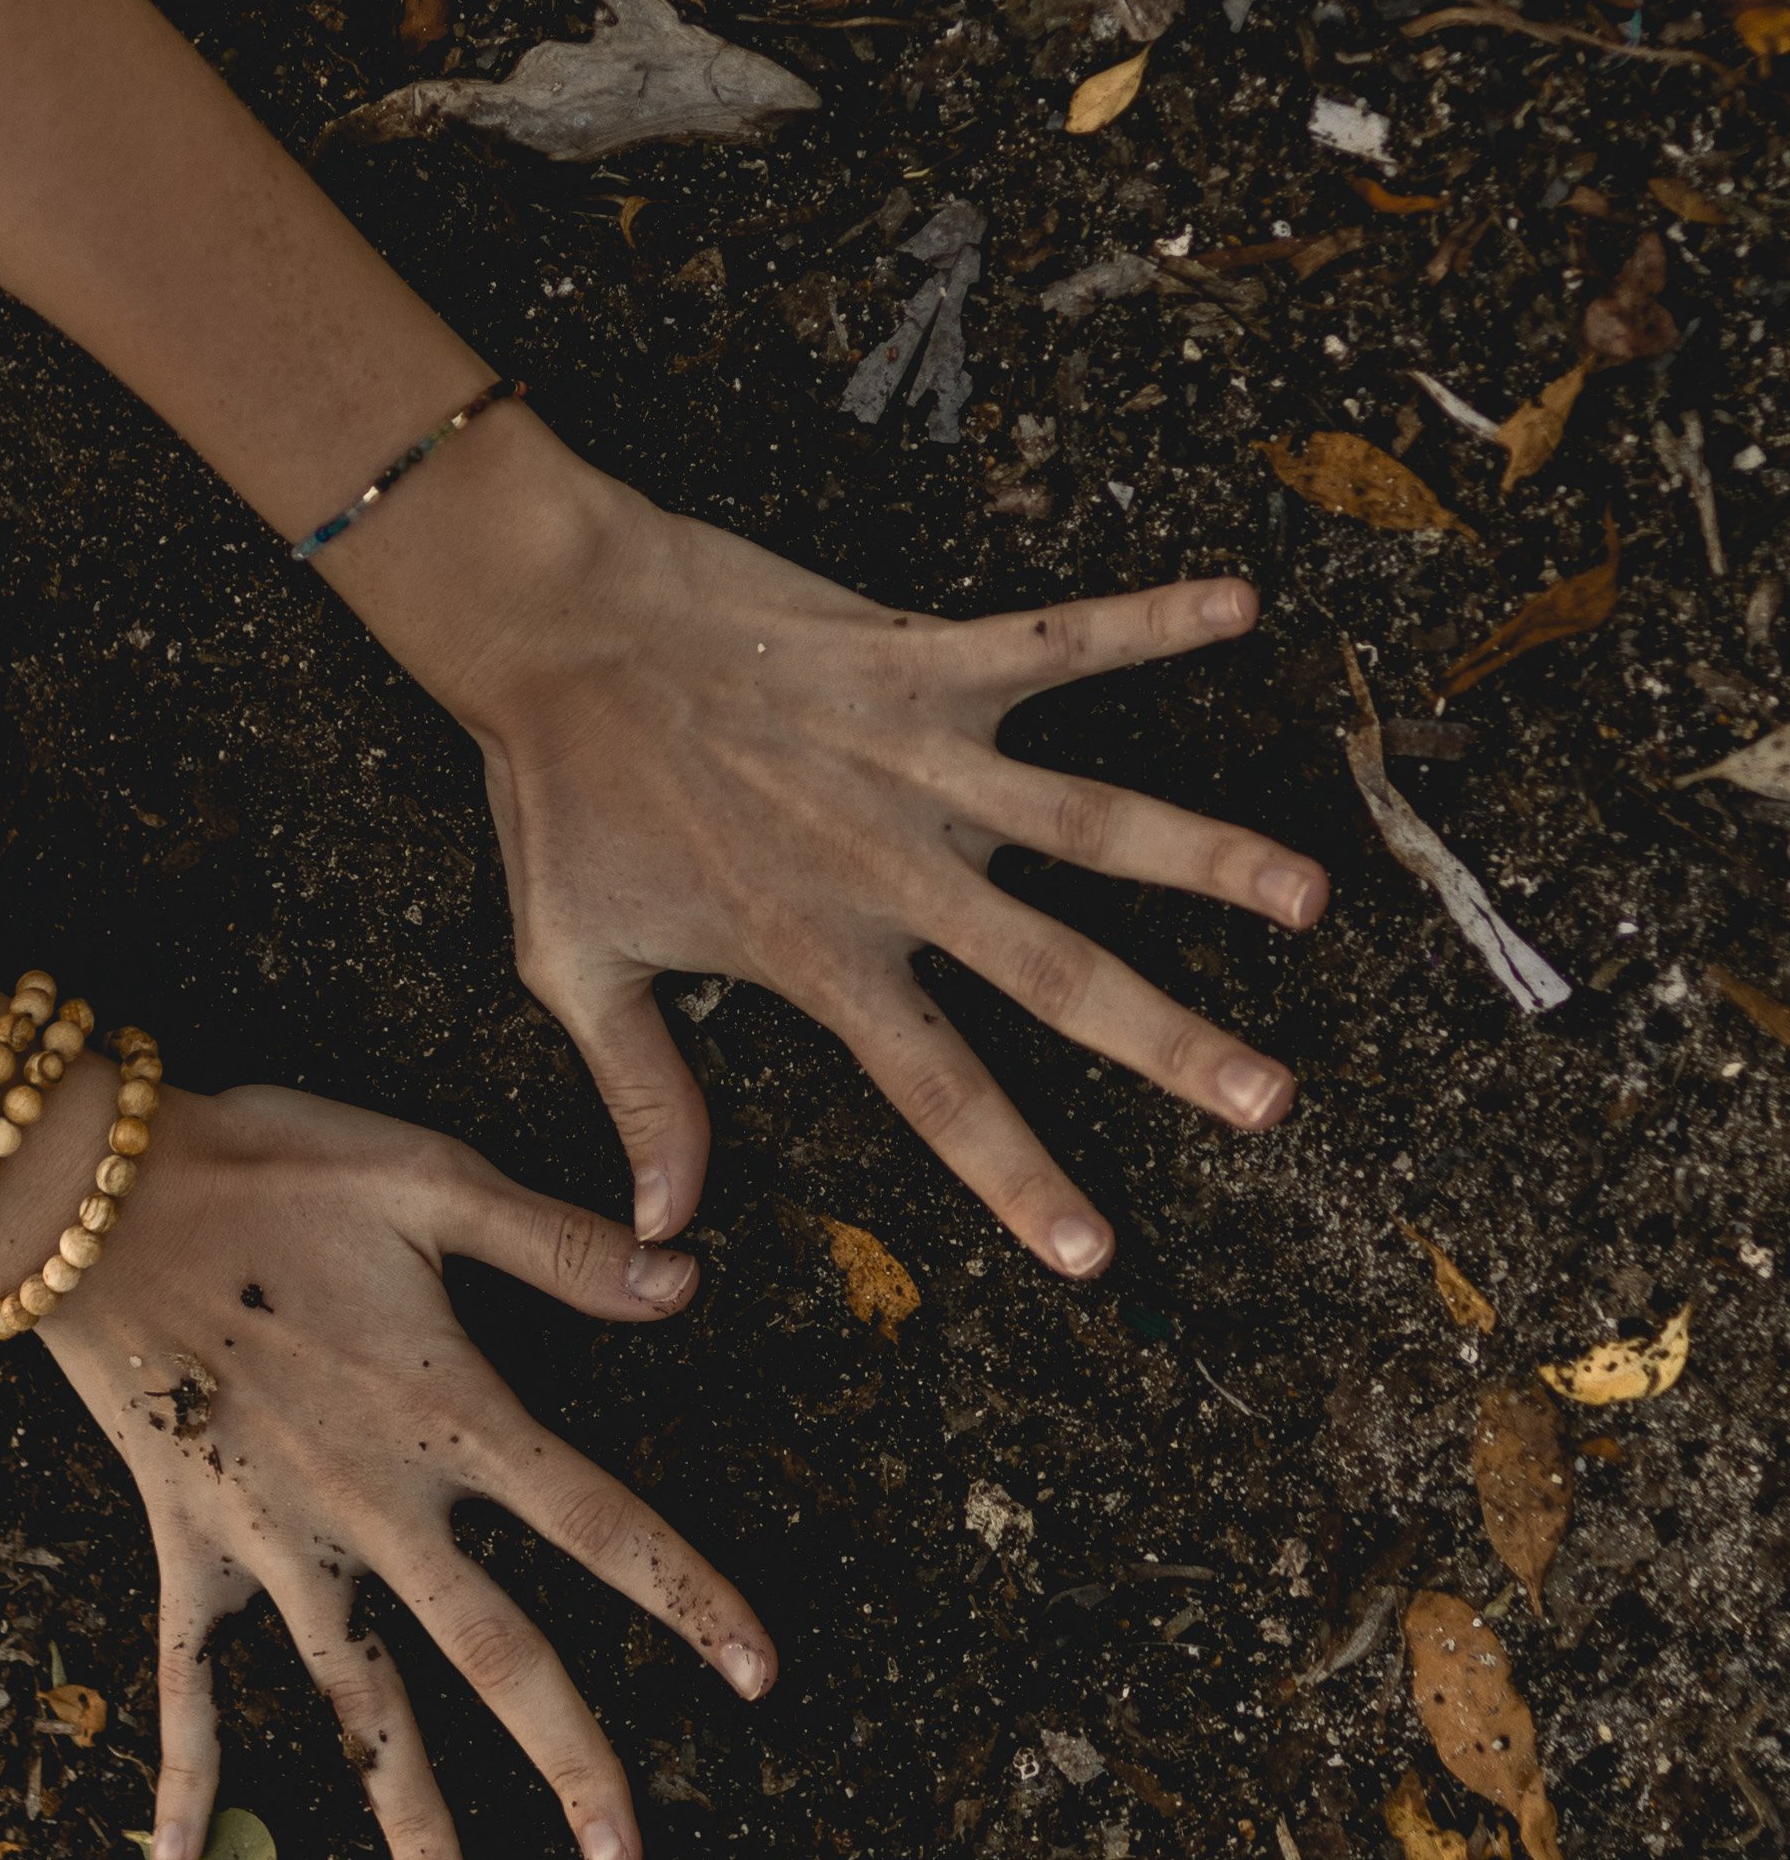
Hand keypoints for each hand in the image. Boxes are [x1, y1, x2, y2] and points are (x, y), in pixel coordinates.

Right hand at [0, 1083, 772, 1859]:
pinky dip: (183, 1766)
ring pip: (357, 1696)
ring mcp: (276, 1535)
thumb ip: (557, 1244)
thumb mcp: (428, 1177)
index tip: (759, 1676)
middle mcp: (374, 1500)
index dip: (686, 1593)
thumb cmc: (271, 1167)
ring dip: (407, 1810)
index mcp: (448, 1411)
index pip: (596, 1521)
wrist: (94, 1189)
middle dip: (569, 1761)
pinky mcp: (188, 1539)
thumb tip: (688, 1279)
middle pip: (494, 1652)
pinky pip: (186, 1676)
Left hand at [413, 470, 1327, 1276]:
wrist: (550, 624)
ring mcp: (915, 759)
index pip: (934, 1089)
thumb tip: (662, 1228)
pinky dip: (1147, 621)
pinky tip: (1241, 604)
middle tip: (1273, 1100)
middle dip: (1170, 1041)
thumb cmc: (557, 791)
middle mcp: (888, 866)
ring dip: (1205, 856)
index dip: (1016, 1175)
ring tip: (1308, 895)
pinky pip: (1055, 639)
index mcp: (814, 951)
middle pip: (1052, 973)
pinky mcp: (918, 657)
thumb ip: (640, 1092)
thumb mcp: (571, 962)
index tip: (1096, 1255)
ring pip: (1087, 821)